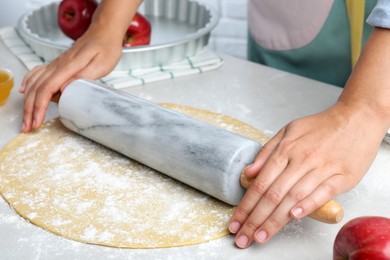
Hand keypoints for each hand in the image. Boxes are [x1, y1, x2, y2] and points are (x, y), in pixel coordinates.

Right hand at [20, 24, 122, 131]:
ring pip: (34, 82)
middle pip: (36, 88)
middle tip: (28, 126)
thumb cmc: (106, 48)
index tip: (36, 121)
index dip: (39, 106)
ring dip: (28, 101)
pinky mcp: (58, 63)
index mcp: (68, 66)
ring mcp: (56, 64)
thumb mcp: (101, 65)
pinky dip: (28, 83)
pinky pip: (37, 73)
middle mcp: (58, 65)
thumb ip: (82, 77)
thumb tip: (63, 89)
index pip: (47, 88)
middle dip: (30, 109)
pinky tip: (24, 91)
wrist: (104, 32)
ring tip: (27, 117)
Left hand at [228, 102, 384, 247]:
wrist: (355, 119)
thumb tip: (248, 173)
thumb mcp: (288, 131)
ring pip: (293, 197)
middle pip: (273, 194)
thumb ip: (267, 152)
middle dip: (255, 219)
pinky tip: (294, 217)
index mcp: (285, 150)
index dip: (246, 205)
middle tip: (243, 237)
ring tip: (261, 236)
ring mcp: (321, 168)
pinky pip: (323, 192)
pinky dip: (308, 205)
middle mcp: (301, 160)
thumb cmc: (320, 127)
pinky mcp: (341, 176)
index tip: (235, 222)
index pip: (260, 183)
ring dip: (275, 220)